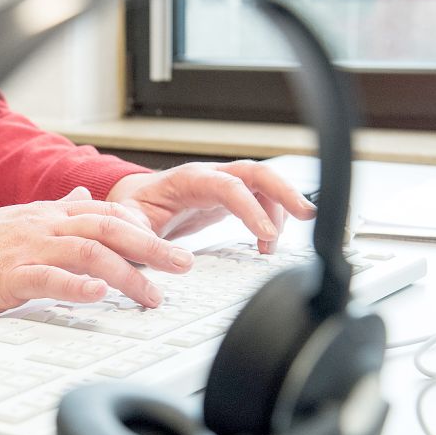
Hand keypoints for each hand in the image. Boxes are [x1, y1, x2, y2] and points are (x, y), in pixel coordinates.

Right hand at [0, 188, 193, 316]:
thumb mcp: (19, 220)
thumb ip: (56, 210)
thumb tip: (83, 196)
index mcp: (48, 214)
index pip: (105, 213)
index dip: (143, 227)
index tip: (170, 246)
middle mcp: (43, 226)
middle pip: (108, 228)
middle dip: (151, 247)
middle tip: (182, 265)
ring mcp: (27, 250)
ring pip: (87, 252)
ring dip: (125, 274)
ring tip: (150, 296)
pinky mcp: (8, 277)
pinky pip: (48, 278)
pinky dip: (76, 286)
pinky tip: (98, 295)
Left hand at [105, 160, 316, 253]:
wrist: (130, 201)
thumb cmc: (130, 209)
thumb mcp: (128, 224)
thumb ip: (145, 238)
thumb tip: (175, 261)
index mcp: (189, 179)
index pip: (229, 186)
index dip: (250, 208)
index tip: (266, 234)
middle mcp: (210, 177)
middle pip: (257, 173)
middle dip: (285, 192)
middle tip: (307, 215)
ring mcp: (221, 185)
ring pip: (263, 186)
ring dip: (280, 210)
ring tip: (274, 245)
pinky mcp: (227, 199)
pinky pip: (258, 201)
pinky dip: (270, 220)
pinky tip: (266, 244)